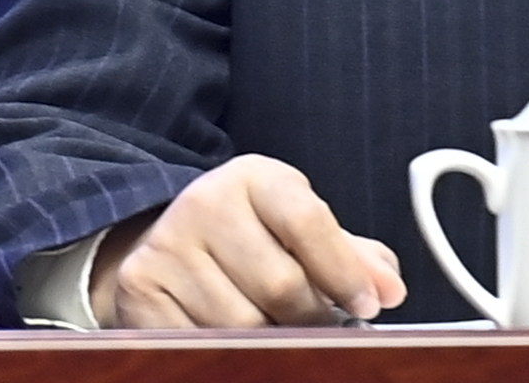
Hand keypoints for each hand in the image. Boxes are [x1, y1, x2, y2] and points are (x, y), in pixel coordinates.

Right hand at [91, 153, 408, 327]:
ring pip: (241, 324)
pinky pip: (199, 341)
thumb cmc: (248, 234)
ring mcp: (167, 247)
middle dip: (313, 318)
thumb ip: (349, 253)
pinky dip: (230, 352)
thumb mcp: (297, 224)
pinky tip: (240, 342)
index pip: (309, 223)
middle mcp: (205, 203)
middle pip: (280, 284)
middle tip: (324, 329)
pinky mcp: (141, 289)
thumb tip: (387, 287)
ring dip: (273, 340)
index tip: (370, 305)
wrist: (166, 240)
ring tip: (280, 332)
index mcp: (254, 177)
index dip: (345, 272)